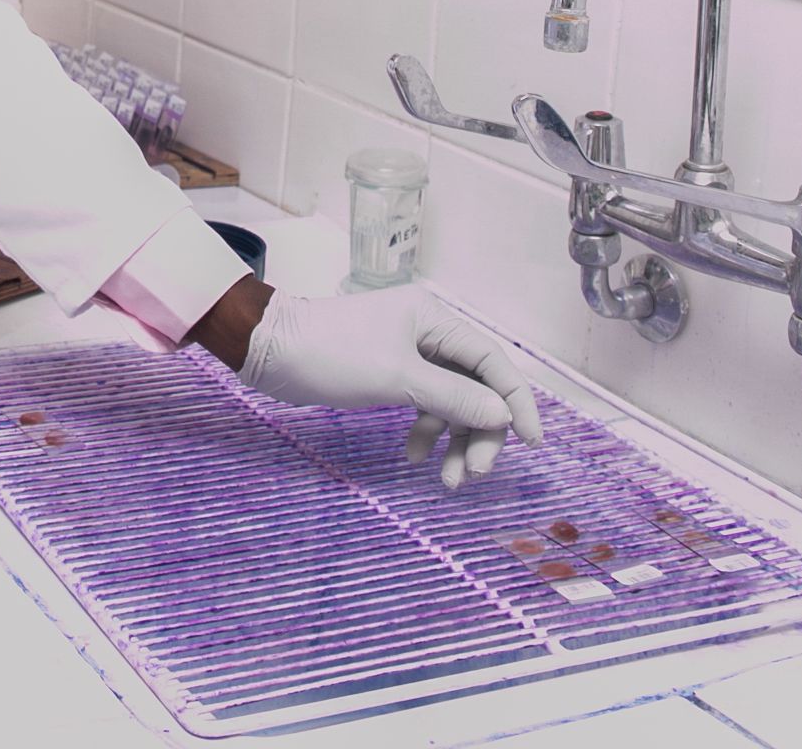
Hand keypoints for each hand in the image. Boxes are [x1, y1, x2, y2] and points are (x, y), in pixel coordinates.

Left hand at [238, 285, 545, 486]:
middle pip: (475, 387)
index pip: (493, 362)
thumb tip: (503, 415)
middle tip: (472, 474)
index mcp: (436, 320)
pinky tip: (413, 457)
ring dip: (453, 440)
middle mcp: (429, 333)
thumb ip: (454, 398)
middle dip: (479, 432)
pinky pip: (424, 404)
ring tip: (447, 480)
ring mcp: (409, 354)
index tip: (532, 444)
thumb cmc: (333, 353)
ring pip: (450, 401)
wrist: (269, 349)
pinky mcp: (390, 374)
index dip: (516, 403)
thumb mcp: (398, 378)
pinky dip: (424, 431)